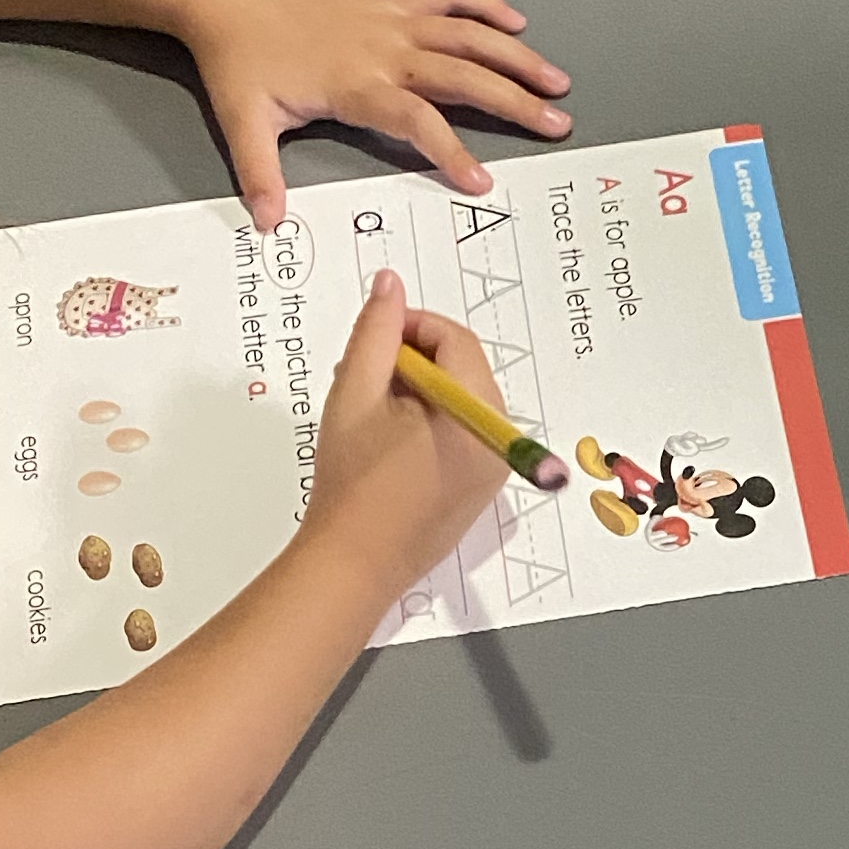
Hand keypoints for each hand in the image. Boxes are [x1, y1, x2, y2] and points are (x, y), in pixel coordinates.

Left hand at [177, 0, 570, 227]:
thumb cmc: (237, 56)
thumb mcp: (243, 120)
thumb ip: (261, 173)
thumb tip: (269, 222)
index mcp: (355, 84)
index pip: (415, 121)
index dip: (451, 151)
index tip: (482, 182)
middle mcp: (384, 50)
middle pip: (462, 75)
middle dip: (513, 101)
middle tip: (555, 123)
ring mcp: (391, 21)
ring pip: (467, 35)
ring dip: (515, 56)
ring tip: (555, 80)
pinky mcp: (388, 1)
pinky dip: (483, 3)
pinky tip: (515, 22)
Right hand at [294, 275, 514, 613]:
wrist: (353, 564)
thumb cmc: (352, 481)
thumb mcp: (356, 391)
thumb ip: (376, 332)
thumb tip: (390, 285)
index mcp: (476, 412)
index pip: (456, 342)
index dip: (411, 326)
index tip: (373, 334)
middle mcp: (496, 439)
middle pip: (464, 370)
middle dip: (413, 360)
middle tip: (362, 372)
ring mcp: (492, 469)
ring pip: (460, 402)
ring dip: (418, 391)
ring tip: (368, 407)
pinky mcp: (478, 492)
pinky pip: (462, 436)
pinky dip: (429, 423)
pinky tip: (386, 440)